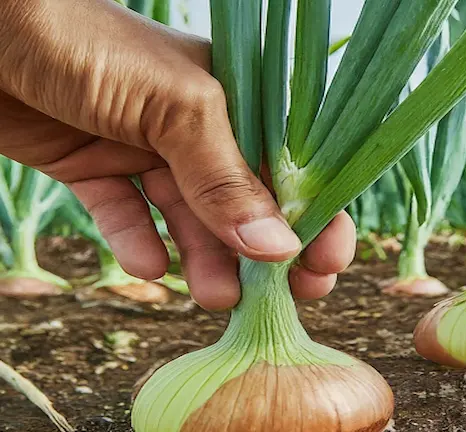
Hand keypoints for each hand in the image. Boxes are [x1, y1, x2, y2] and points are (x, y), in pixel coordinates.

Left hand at [0, 0, 354, 308]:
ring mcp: (143, 147)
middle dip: (262, 252)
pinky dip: (139, 244)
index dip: (313, 215)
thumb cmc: (85, 42)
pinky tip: (149, 267)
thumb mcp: (176, 110)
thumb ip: (226, 180)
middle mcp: (194, 127)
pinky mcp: (93, 164)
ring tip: (215, 298)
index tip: (325, 266)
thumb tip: (279, 248)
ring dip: (204, 260)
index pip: (288, 165)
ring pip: (188, 217)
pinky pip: (126, 214)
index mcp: (232, 99)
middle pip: (243, 201)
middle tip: (278, 299)